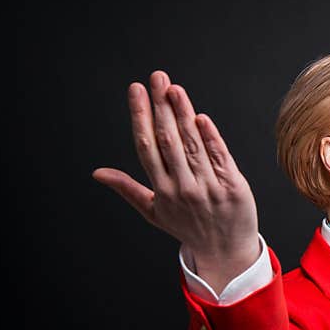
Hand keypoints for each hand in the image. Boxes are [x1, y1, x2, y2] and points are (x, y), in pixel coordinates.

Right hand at [92, 70, 260, 291]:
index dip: (140, 116)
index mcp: (162, 191)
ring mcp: (209, 188)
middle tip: (157, 78)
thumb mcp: (154, 212)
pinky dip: (210, 137)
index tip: (136, 90)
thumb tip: (97, 173)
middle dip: (161, 107)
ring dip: (183, 114)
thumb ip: (128, 188)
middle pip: (168, 140)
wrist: (226, 251)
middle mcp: (183, 188)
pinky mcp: (232, 187)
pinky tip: (201, 117)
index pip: (147, 146)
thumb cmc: (189, 228)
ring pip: (193, 145)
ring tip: (175, 89)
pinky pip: (220, 157)